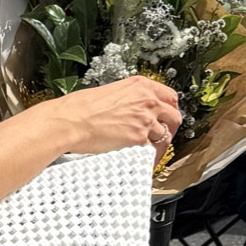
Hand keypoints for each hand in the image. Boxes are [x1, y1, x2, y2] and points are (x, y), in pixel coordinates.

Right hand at [54, 77, 183, 156]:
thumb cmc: (81, 107)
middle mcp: (147, 101)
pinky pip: (153, 150)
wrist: (71, 121)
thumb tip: (132, 109)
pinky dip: (150, 156)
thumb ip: (129, 98)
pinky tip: (144, 159)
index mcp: (140, 85)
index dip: (170, 109)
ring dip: (159, 144)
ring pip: (165, 136)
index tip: (167, 117)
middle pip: (174, 117)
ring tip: (151, 151)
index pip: (170, 97)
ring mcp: (145, 120)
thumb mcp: (110, 91)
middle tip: (164, 136)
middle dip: (171, 129)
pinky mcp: (139, 139)